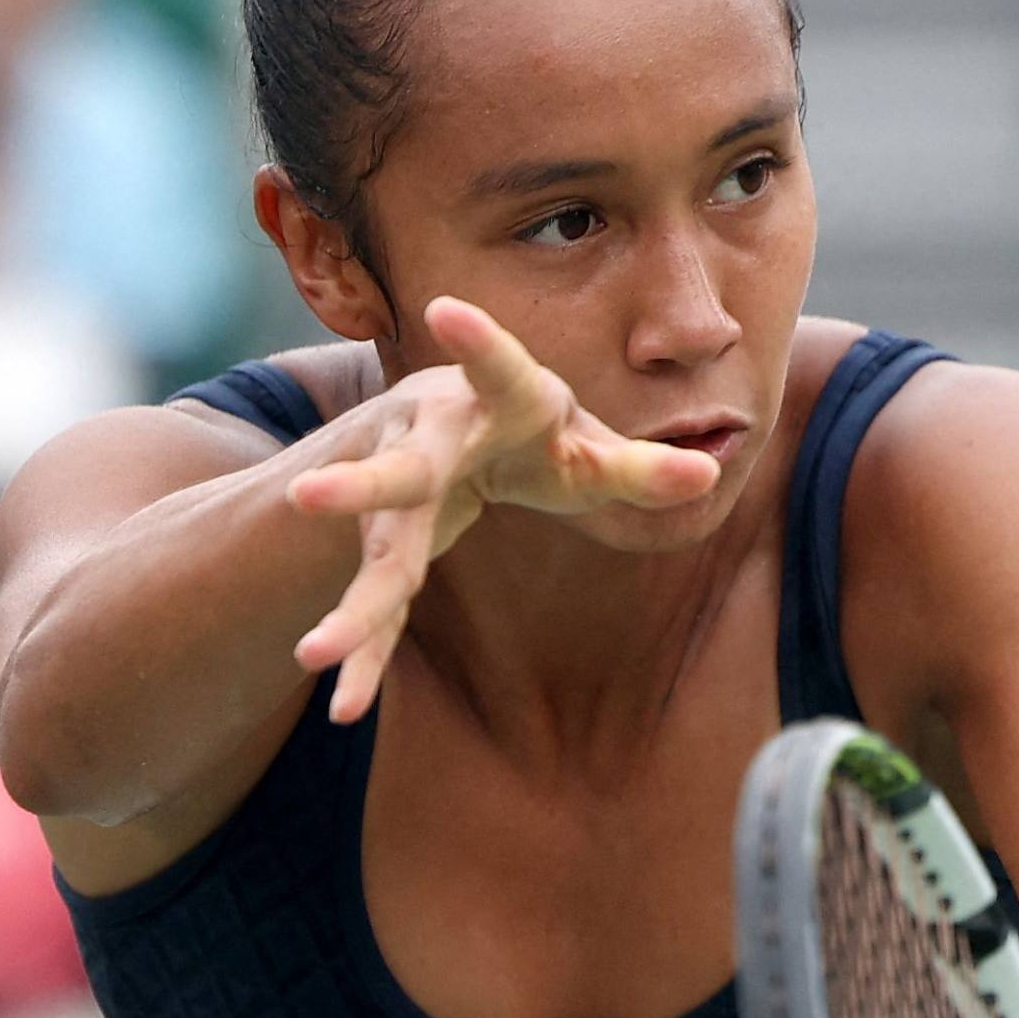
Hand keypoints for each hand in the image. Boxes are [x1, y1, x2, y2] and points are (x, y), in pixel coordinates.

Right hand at [282, 298, 720, 720]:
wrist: (443, 425)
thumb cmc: (532, 433)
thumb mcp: (588, 446)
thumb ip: (641, 465)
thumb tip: (707, 474)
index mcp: (493, 403)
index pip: (496, 370)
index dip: (477, 342)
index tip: (441, 310)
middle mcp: (429, 442)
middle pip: (399, 473)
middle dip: (359, 488)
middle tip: (311, 500)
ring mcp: (396, 498)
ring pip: (375, 554)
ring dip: (350, 605)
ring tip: (312, 655)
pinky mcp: (386, 546)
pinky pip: (378, 607)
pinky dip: (365, 656)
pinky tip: (344, 707)